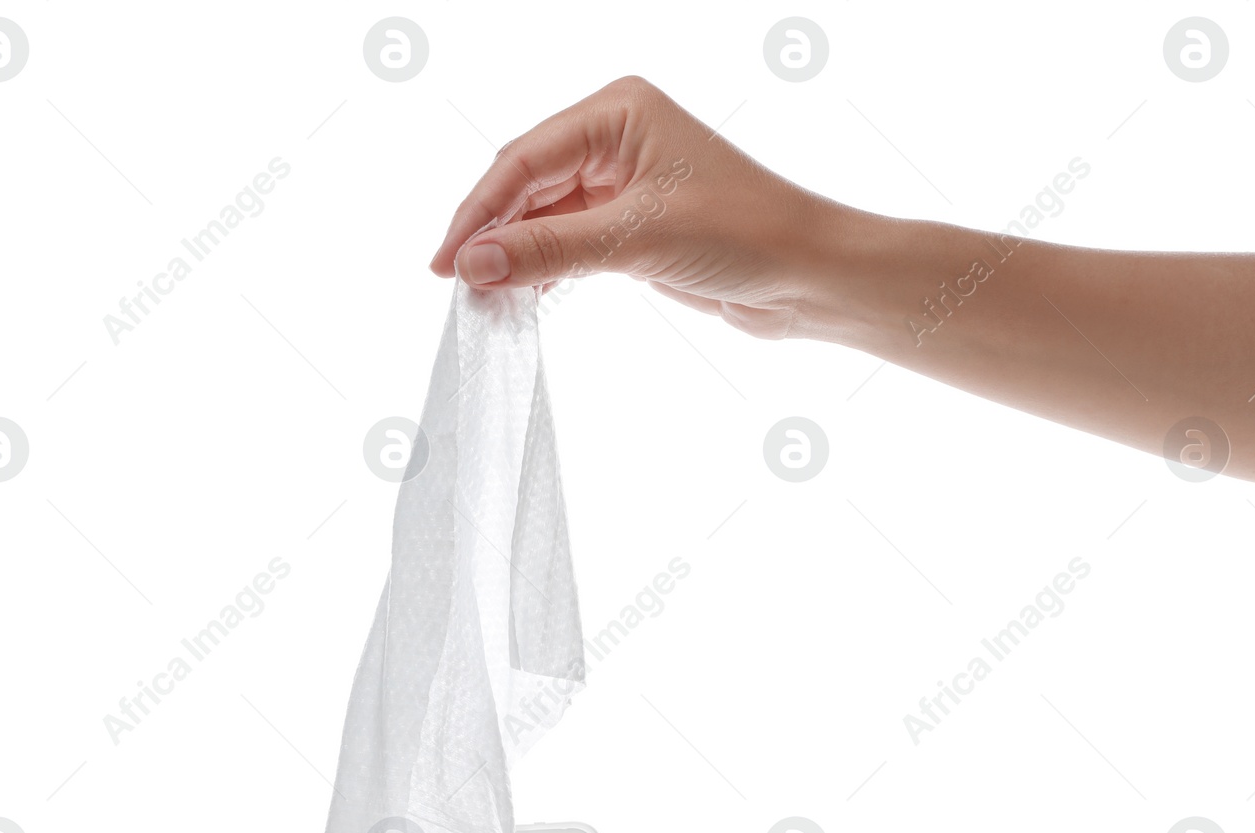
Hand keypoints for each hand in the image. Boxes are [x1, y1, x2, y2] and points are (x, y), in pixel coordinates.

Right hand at [428, 77, 852, 340]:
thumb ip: (550, 251)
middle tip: (456, 284)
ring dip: (513, 256)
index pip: (524, 160)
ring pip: (543, 217)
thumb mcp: (636, 239)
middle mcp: (616, 138)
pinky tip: (520, 295)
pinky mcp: (631, 227)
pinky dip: (542, 269)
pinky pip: (566, 243)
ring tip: (481, 296)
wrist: (809, 278)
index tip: (445, 263)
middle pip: (526, 185)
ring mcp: (622, 183)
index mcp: (618, 112)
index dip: (479, 213)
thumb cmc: (745, 234)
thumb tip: (473, 264)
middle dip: (491, 234)